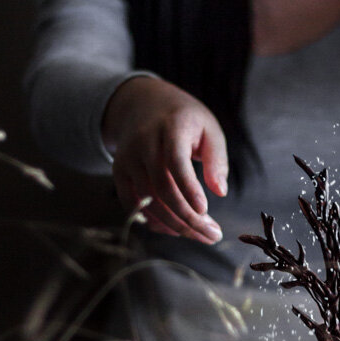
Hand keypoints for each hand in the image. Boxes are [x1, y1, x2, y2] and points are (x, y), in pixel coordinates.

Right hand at [102, 76, 226, 242]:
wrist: (143, 105)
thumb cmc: (185, 121)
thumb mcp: (209, 129)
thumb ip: (217, 159)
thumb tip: (220, 192)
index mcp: (170, 127)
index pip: (176, 161)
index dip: (189, 188)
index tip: (205, 211)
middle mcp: (143, 143)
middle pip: (162, 188)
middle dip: (188, 217)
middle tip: (212, 235)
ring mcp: (127, 159)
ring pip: (148, 201)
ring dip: (175, 225)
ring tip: (200, 235)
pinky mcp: (119, 173)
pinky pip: (132, 204)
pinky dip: (154, 222)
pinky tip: (175, 230)